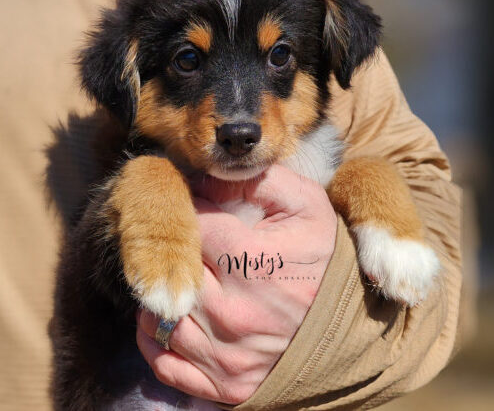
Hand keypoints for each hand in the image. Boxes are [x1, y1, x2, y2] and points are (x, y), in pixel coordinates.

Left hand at [137, 165, 336, 404]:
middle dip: (176, 253)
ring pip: (158, 319)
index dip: (192, 212)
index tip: (200, 211)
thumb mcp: (308, 205)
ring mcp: (227, 353)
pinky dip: (156, 341)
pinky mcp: (226, 384)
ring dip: (161, 296)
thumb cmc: (326, 258)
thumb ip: (261, 181)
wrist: (353, 324)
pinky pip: (165, 364)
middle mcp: (233, 312)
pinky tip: (172, 317)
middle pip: (171, 272)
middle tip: (190, 245)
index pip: (192, 226)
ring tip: (181, 280)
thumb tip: (210, 177)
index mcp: (251, 262)